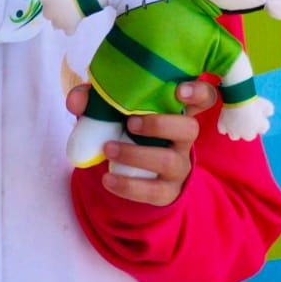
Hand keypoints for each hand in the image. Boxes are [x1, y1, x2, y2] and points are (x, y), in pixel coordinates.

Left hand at [40, 0, 81, 34]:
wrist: (79, 2)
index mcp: (45, 1)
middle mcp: (49, 14)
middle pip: (46, 13)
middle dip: (51, 9)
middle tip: (60, 4)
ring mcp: (58, 23)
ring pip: (55, 24)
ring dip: (59, 19)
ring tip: (67, 13)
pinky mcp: (68, 29)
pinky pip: (67, 31)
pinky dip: (69, 28)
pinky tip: (72, 23)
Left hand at [65, 80, 216, 206]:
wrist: (135, 170)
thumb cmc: (127, 127)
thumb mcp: (113, 110)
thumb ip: (96, 101)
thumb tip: (76, 101)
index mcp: (177, 108)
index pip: (204, 96)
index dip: (199, 92)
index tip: (180, 90)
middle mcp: (184, 135)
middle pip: (190, 128)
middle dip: (160, 124)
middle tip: (130, 123)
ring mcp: (179, 164)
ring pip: (169, 161)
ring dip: (136, 154)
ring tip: (108, 149)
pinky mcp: (167, 190)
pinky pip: (154, 191)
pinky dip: (128, 185)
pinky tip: (107, 179)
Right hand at [217, 95, 273, 140]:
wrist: (238, 99)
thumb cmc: (253, 102)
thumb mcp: (267, 106)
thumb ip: (269, 111)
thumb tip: (269, 113)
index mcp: (258, 130)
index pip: (263, 129)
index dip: (261, 121)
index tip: (259, 114)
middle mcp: (246, 134)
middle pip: (249, 136)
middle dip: (249, 129)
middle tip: (247, 117)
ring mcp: (233, 131)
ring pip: (234, 136)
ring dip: (236, 130)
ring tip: (236, 121)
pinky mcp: (223, 126)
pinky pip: (223, 130)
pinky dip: (224, 127)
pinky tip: (226, 121)